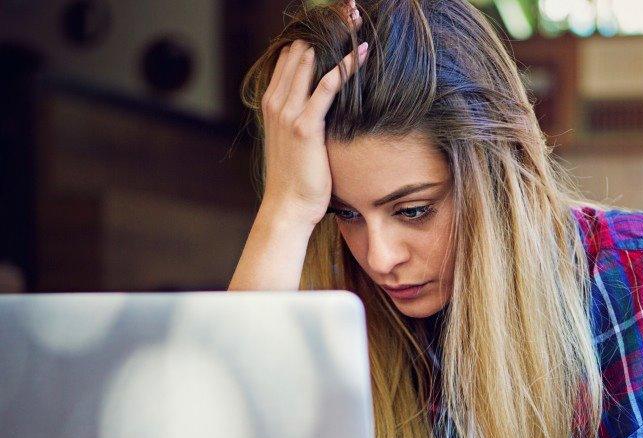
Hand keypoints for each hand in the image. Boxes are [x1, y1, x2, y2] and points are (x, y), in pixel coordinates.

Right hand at [259, 0, 365, 226]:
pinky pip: (328, 87)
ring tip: (356, 20)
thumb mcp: (295, 140)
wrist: (288, 206)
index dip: (313, 36)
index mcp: (272, 101)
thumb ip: (303, 117)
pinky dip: (345, 68)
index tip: (337, 21)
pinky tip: (362, 53)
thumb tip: (323, 106)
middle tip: (350, 11)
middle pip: (301, 52)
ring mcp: (288, 112)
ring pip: (313, 63)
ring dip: (337, 40)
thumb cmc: (298, 177)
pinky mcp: (305, 125)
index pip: (291, 56)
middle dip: (326, 30)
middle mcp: (276, 101)